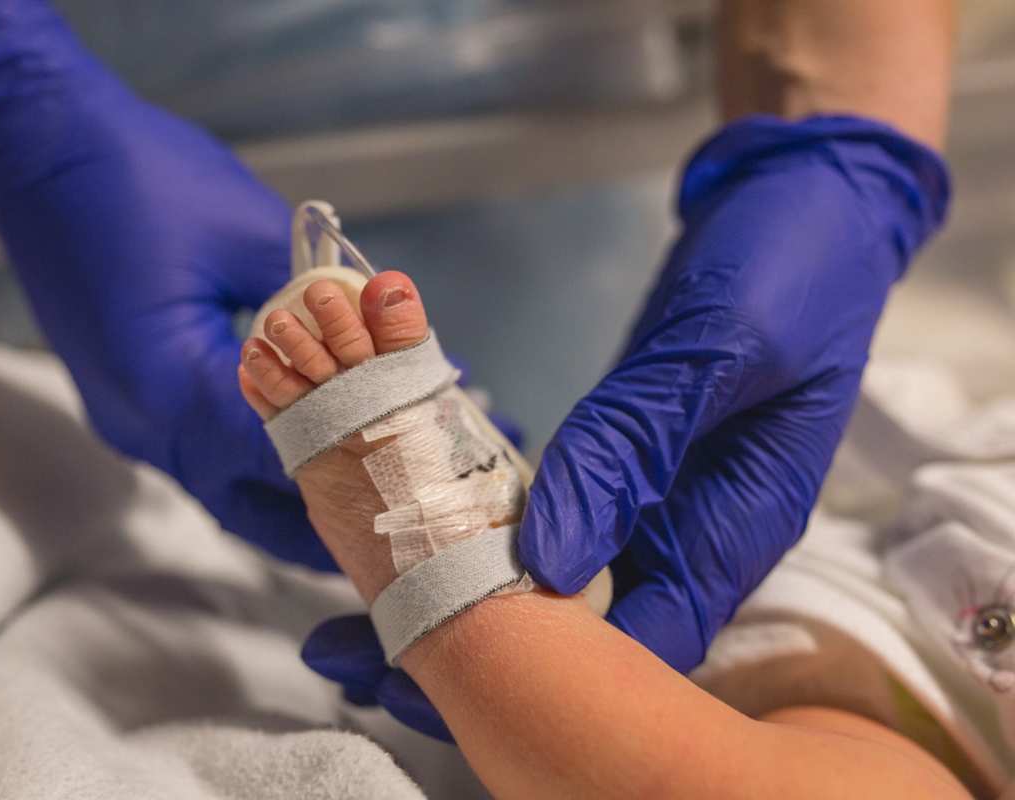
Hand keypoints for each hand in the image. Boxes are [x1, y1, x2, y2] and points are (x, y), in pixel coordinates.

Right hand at [0, 0, 330, 567]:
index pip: (280, 452)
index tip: (410, 471)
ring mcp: (123, 418)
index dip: (352, 460)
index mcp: (173, 383)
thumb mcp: (246, 229)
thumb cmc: (137, 177)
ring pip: (215, 487)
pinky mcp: (119, 401)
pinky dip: (245, 466)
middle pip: (242, 503)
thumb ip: (314, 297)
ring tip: (353, 500)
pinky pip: (192, 455)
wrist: (29, 150)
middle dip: (314, 523)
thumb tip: (375, 334)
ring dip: (279, 500)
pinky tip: (293, 452)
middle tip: (384, 526)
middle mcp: (142, 421)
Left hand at [301, 115, 948, 738]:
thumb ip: (636, 446)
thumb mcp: (718, 349)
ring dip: (476, 586)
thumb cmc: (791, 263)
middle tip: (373, 649)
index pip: (649, 645)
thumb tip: (549, 562)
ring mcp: (659, 493)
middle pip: (595, 629)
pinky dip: (491, 521)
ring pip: (565, 572)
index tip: (457, 668)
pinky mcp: (627, 457)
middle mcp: (694, 528)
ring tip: (371, 604)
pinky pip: (557, 508)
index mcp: (737, 525)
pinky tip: (424, 525)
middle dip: (491, 644)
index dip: (559, 678)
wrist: (799, 197)